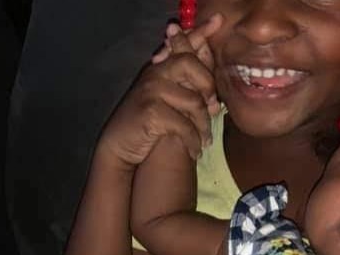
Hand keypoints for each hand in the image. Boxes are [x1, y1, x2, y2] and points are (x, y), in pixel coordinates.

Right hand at [97, 15, 221, 169]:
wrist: (120, 146)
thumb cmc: (145, 125)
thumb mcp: (166, 106)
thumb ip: (185, 95)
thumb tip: (215, 102)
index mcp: (160, 69)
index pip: (183, 46)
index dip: (200, 33)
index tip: (218, 20)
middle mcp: (154, 74)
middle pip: (191, 65)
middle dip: (209, 89)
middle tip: (213, 111)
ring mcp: (151, 91)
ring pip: (194, 102)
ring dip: (203, 126)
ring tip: (205, 140)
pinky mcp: (151, 112)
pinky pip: (185, 124)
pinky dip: (193, 141)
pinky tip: (195, 150)